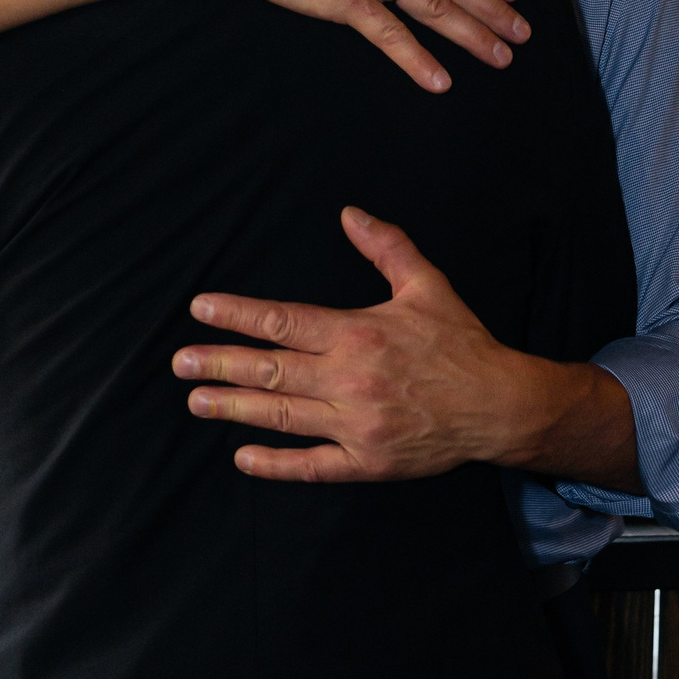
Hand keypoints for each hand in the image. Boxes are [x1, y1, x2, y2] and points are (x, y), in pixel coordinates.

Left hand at [173, 208, 637, 487]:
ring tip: (197, 400)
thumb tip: (349, 212)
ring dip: (235, 408)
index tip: (201, 310)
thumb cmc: (460, 343)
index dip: (238, 315)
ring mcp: (356, 424)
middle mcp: (351, 379)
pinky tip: (243, 456)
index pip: (284, 321)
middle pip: (271, 370)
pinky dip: (276, 464)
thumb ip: (386, 247)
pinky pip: (312, 466)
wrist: (499, 404)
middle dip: (221, 364)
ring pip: (282, 415)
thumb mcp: (427, 285)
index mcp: (359, 333)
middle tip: (180, 363)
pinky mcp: (367, 462)